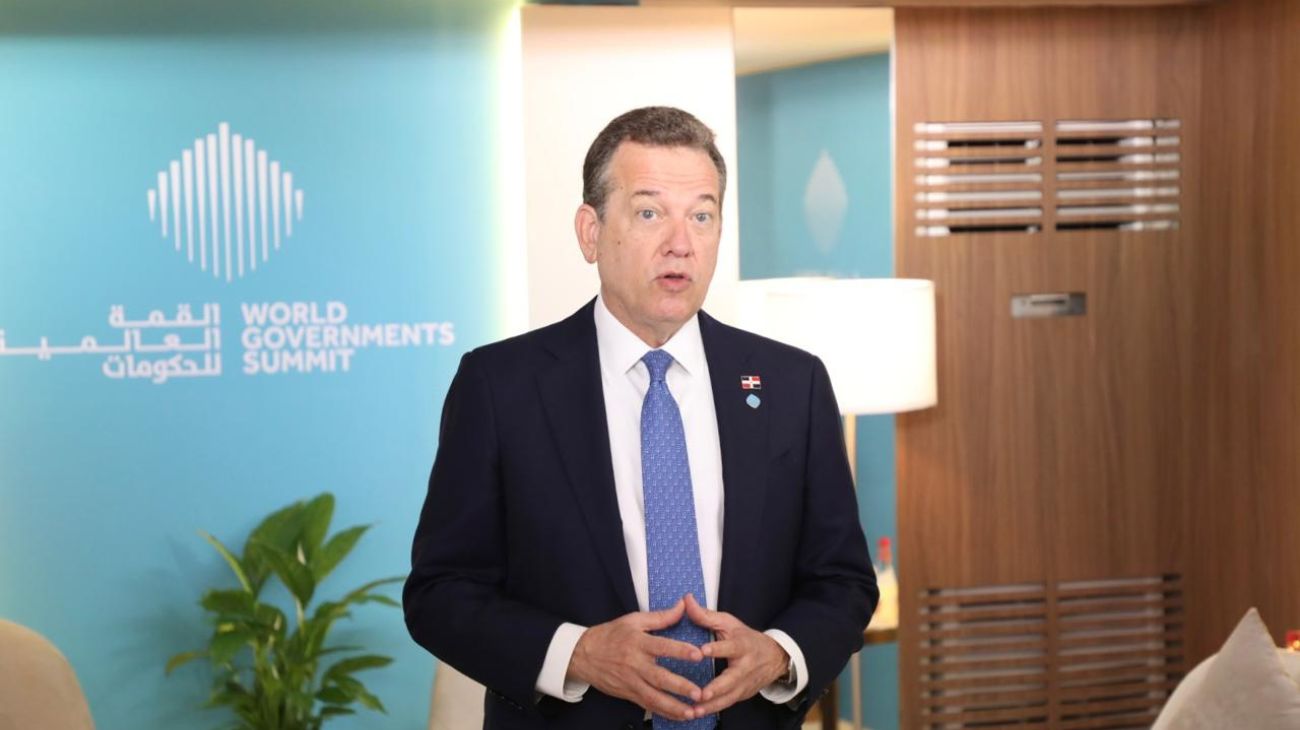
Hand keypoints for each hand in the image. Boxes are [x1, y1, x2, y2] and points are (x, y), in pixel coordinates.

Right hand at [566, 598, 706, 720]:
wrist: (582, 654)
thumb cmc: (609, 635)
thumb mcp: (633, 620)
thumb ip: (661, 616)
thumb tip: (682, 606)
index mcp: (638, 643)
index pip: (662, 647)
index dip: (680, 651)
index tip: (698, 655)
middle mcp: (635, 664)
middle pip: (659, 678)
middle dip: (680, 687)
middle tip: (699, 693)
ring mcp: (631, 682)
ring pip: (654, 698)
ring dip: (674, 707)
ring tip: (692, 712)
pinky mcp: (629, 694)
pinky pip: (648, 706)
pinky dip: (664, 713)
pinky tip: (679, 716)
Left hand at [685, 593, 788, 717]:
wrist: (774, 657)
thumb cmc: (745, 637)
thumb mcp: (728, 623)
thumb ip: (706, 615)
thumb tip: (686, 599)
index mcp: (741, 645)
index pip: (730, 647)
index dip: (717, 649)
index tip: (701, 652)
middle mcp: (745, 667)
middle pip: (731, 679)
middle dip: (716, 688)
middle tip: (701, 694)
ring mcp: (744, 684)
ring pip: (728, 697)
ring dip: (711, 705)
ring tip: (694, 710)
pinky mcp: (742, 695)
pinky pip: (726, 704)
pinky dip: (712, 710)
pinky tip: (696, 714)